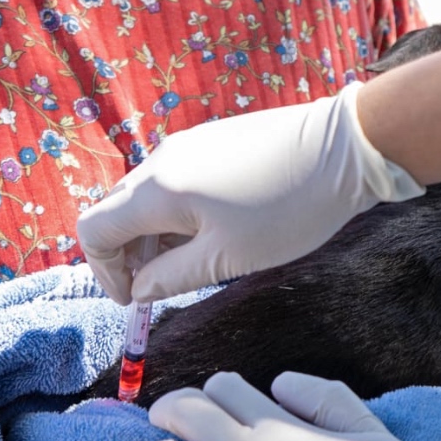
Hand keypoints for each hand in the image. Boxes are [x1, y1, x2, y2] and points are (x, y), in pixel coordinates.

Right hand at [76, 83, 423, 304]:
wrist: (347, 150)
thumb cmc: (288, 210)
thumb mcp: (226, 259)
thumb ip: (172, 276)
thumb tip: (140, 289)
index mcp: (156, 190)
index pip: (94, 230)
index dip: (104, 272)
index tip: (134, 299)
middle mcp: (162, 160)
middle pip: (116, 212)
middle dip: (128, 256)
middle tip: (162, 287)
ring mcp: (188, 146)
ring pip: (146, 197)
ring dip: (155, 237)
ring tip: (194, 263)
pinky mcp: (213, 141)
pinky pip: (175, 181)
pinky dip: (177, 214)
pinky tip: (215, 232)